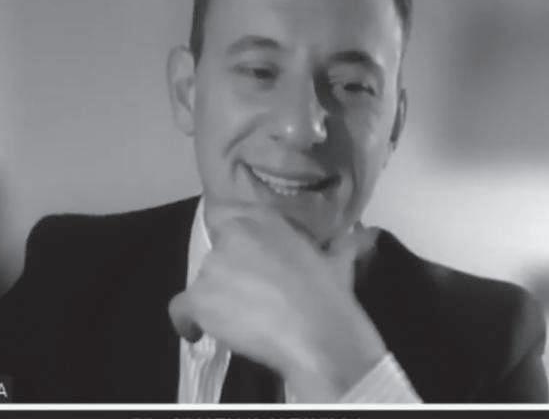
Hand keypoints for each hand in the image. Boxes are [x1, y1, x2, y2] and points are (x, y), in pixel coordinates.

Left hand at [168, 200, 385, 401]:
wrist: (319, 335)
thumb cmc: (331, 297)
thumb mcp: (340, 261)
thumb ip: (344, 244)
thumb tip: (366, 236)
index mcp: (263, 219)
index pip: (225, 213)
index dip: (229, 236)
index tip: (238, 255)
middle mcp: (233, 235)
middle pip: (215, 252)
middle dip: (229, 272)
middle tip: (251, 295)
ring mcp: (213, 266)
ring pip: (202, 282)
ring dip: (216, 298)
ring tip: (239, 319)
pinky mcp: (199, 298)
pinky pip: (181, 309)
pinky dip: (187, 321)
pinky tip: (198, 332)